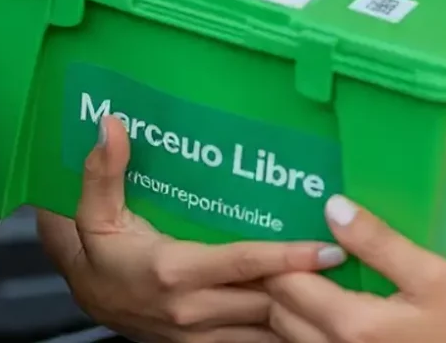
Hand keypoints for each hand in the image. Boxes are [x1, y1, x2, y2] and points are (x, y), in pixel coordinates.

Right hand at [37, 116, 346, 342]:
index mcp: (173, 271)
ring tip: (348, 287)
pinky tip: (316, 312)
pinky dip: (284, 331)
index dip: (287, 257)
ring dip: (304, 312)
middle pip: (265, 300)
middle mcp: (191, 309)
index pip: (242, 264)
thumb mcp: (94, 210)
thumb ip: (104, 168)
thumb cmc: (100, 249)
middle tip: (356, 261)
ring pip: (265, 330)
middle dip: (310, 285)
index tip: (328, 247)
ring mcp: (201, 335)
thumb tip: (111, 123)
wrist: (88, 300)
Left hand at [264, 196, 445, 342]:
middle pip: (279, 312)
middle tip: (290, 240)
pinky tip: (320, 299)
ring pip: (287, 335)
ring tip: (301, 266)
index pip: (289, 285)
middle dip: (277, 276)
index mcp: (352, 325)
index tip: (284, 223)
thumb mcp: (429, 274)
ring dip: (287, 302)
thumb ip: (379, 241)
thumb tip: (332, 206)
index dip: (279, 254)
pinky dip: (302, 323)